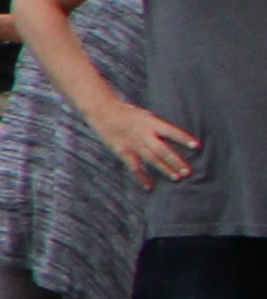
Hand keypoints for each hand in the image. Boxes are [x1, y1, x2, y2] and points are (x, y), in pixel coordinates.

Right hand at [81, 90, 201, 185]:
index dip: (183, 138)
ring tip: (177, 178)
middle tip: (187, 171)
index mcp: (151, 123)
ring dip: (165, 169)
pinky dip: (142, 177)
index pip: (171, 131)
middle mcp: (143, 135)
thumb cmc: (126, 112)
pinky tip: (149, 186)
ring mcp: (133, 144)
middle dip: (176, 161)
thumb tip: (170, 137)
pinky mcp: (123, 151)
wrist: (102, 111)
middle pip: (163, 150)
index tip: (196, 146)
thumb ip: (156, 126)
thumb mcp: (145, 115)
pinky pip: (134, 167)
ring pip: (151, 160)